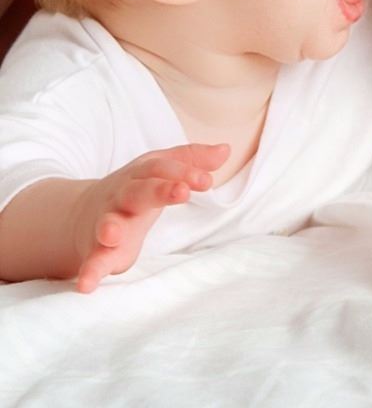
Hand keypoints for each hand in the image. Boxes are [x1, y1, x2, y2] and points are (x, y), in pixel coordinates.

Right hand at [73, 143, 229, 292]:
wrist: (83, 212)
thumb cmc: (136, 188)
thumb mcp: (161, 169)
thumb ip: (191, 160)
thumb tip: (225, 149)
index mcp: (142, 175)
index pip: (163, 169)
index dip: (185, 172)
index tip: (208, 180)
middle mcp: (122, 196)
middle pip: (140, 190)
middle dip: (159, 190)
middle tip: (182, 193)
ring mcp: (107, 223)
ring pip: (107, 223)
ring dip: (110, 228)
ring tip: (113, 235)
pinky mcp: (97, 251)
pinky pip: (93, 261)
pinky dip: (89, 272)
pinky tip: (86, 285)